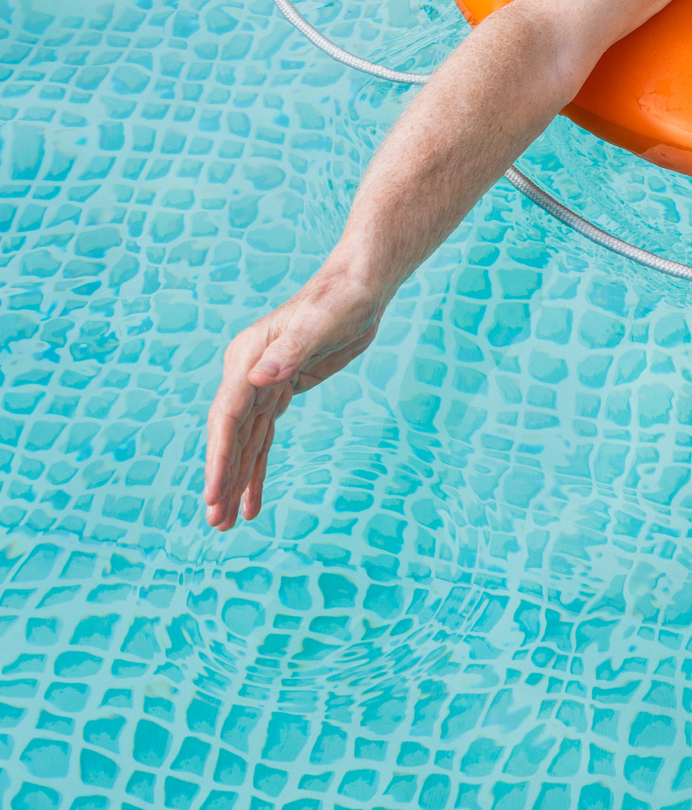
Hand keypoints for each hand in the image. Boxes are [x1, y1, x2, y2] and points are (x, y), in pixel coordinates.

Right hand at [202, 274, 389, 530]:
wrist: (359, 286)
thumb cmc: (342, 299)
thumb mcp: (322, 323)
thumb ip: (291, 351)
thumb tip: (260, 379)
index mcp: (247, 357)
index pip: (227, 416)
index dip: (220, 457)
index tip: (214, 493)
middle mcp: (247, 373)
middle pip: (230, 435)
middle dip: (223, 479)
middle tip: (214, 523)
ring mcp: (262, 384)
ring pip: (245, 441)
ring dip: (237, 480)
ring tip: (227, 523)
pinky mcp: (281, 391)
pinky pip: (263, 436)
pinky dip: (258, 466)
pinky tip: (252, 498)